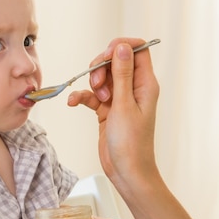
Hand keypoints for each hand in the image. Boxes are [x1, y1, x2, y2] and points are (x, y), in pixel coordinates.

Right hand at [67, 38, 159, 189]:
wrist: (126, 172)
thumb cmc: (131, 143)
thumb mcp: (124, 105)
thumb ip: (122, 74)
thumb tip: (123, 47)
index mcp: (145, 84)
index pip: (138, 49)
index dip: (120, 47)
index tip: (105, 56)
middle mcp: (134, 88)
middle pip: (116, 60)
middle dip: (101, 66)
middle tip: (97, 83)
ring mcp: (120, 99)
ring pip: (103, 77)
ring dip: (93, 83)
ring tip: (95, 98)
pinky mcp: (107, 110)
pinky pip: (92, 95)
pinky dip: (82, 96)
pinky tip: (73, 102)